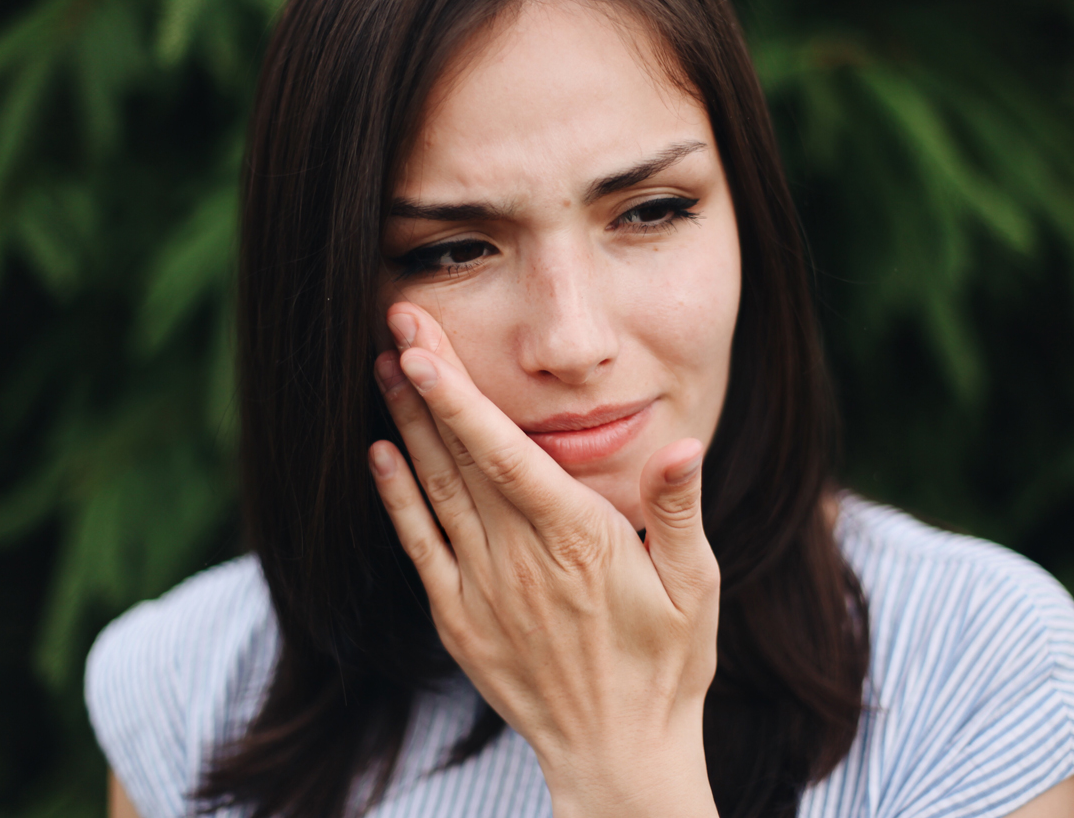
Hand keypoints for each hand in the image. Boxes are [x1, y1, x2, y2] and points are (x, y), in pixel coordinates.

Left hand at [368, 303, 720, 817]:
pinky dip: (395, 498)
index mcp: (578, 541)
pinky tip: (378, 453)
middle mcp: (520, 560)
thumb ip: (680, 511)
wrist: (617, 753)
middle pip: (459, 458)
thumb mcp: (695, 587)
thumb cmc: (666, 664)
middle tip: (398, 320)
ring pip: (433, 491)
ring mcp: (481, 591)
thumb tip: (684, 445)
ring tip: (384, 365)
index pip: (506, 456)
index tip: (426, 348)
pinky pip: (418, 546)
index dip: (461, 400)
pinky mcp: (458, 619)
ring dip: (405, 425)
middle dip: (426, 383)